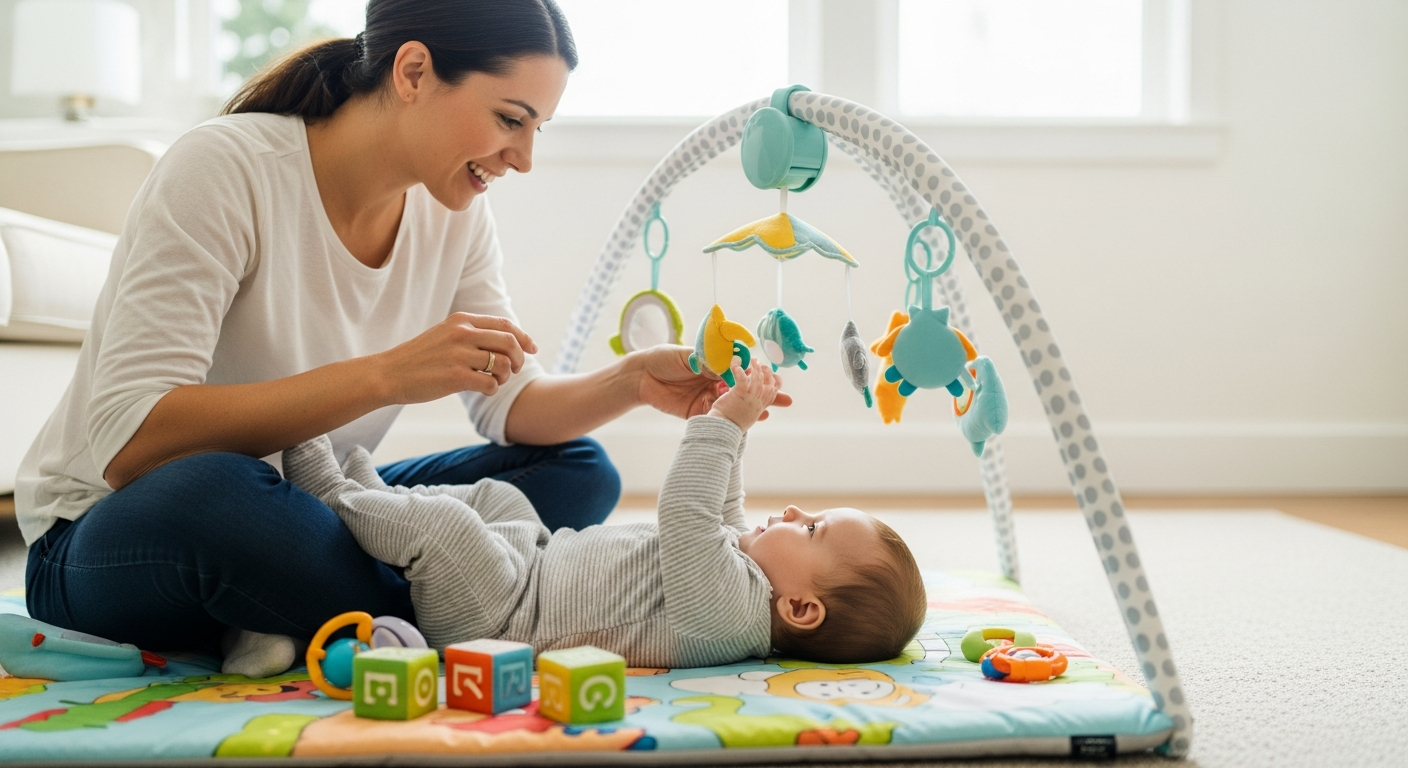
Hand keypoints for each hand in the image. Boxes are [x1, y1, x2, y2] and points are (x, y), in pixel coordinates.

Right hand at [372, 313, 537, 403]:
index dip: (524, 337)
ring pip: (503, 365)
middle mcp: (462, 334)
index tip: (532, 349)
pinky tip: (482, 389)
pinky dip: (493, 389)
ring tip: (495, 381)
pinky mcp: (455, 377)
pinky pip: (491, 384)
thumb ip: (472, 334)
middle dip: (519, 359)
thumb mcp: (444, 335)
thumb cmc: (419, 358)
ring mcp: (459, 355)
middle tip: (515, 371)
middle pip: (510, 343)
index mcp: (461, 321)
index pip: (505, 324)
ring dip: (505, 377)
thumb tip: (508, 343)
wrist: (388, 374)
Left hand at [633, 346, 792, 420]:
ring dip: (753, 409)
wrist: (640, 376)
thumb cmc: (663, 358)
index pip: (742, 370)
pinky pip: (717, 418)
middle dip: (764, 394)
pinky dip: (732, 420)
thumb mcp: (690, 356)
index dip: (758, 374)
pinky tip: (748, 422)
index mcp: (714, 365)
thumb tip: (731, 366)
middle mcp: (713, 382)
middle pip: (743, 390)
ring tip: (771, 412)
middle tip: (786, 398)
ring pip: (734, 405)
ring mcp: (707, 399)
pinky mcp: (697, 413)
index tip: (775, 377)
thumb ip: (710, 363)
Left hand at [709, 362, 781, 431]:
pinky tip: (735, 365)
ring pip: (758, 379)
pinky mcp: (739, 393)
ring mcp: (750, 397)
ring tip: (753, 360)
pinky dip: (739, 371)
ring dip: (756, 368)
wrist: (721, 429)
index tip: (771, 376)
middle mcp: (757, 402)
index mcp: (759, 408)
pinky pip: (742, 378)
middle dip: (767, 373)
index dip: (773, 383)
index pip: (772, 393)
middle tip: (762, 365)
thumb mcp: (747, 418)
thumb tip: (760, 411)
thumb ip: (752, 411)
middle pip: (769, 384)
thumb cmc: (730, 424)